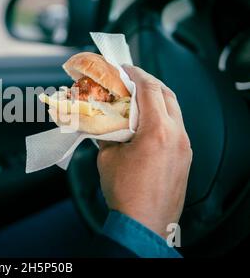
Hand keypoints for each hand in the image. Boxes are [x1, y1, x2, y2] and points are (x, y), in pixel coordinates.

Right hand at [97, 65, 191, 237]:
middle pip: (167, 94)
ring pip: (174, 110)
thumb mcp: (107, 157)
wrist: (143, 223)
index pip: (150, 90)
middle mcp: (176, 135)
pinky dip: (162, 115)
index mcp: (157, 131)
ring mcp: (184, 147)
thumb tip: (105, 122)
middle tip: (131, 78)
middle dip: (148, 82)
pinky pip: (176, 126)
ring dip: (157, 98)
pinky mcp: (185, 157)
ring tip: (138, 96)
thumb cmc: (124, 192)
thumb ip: (109, 133)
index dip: (136, 74)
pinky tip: (147, 120)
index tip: (124, 68)